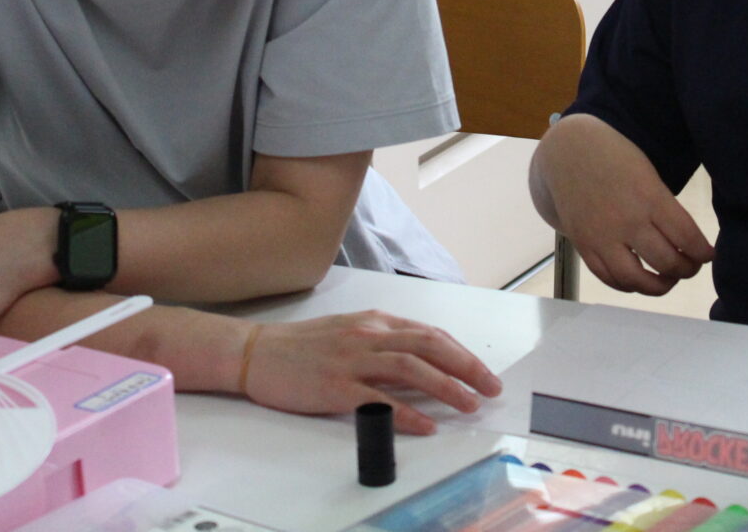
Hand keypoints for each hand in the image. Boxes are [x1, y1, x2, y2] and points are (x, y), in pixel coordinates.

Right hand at [242, 310, 502, 434]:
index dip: (462, 354)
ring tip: (469, 405)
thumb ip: (383, 343)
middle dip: (467, 367)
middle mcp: (369, 336)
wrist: (256, 352)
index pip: (430, 334)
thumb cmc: (302, 346)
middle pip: (430, 347)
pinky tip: (426, 425)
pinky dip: (407, 414)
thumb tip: (421, 361)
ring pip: (412, 369)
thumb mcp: (349, 332)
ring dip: (447, 388)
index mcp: (375, 322)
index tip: (482, 372)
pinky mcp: (336, 387)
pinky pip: (379, 401)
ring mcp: (352, 360)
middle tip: (491, 387)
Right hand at [538, 117, 713, 295]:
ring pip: (637, 280)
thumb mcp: (648, 173)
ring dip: (659, 285)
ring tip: (668, 278)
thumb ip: (665, 207)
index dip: (702, 253)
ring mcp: (602, 237)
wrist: (567, 151)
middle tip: (691, 265)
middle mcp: (627, 221)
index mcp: (649, 197)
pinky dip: (628, 285)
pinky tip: (640, 279)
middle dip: (687, 269)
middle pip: (667, 262)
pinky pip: (609, 278)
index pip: (687, 238)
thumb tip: (688, 241)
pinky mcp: (583, 245)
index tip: (708, 254)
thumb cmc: (614, 156)